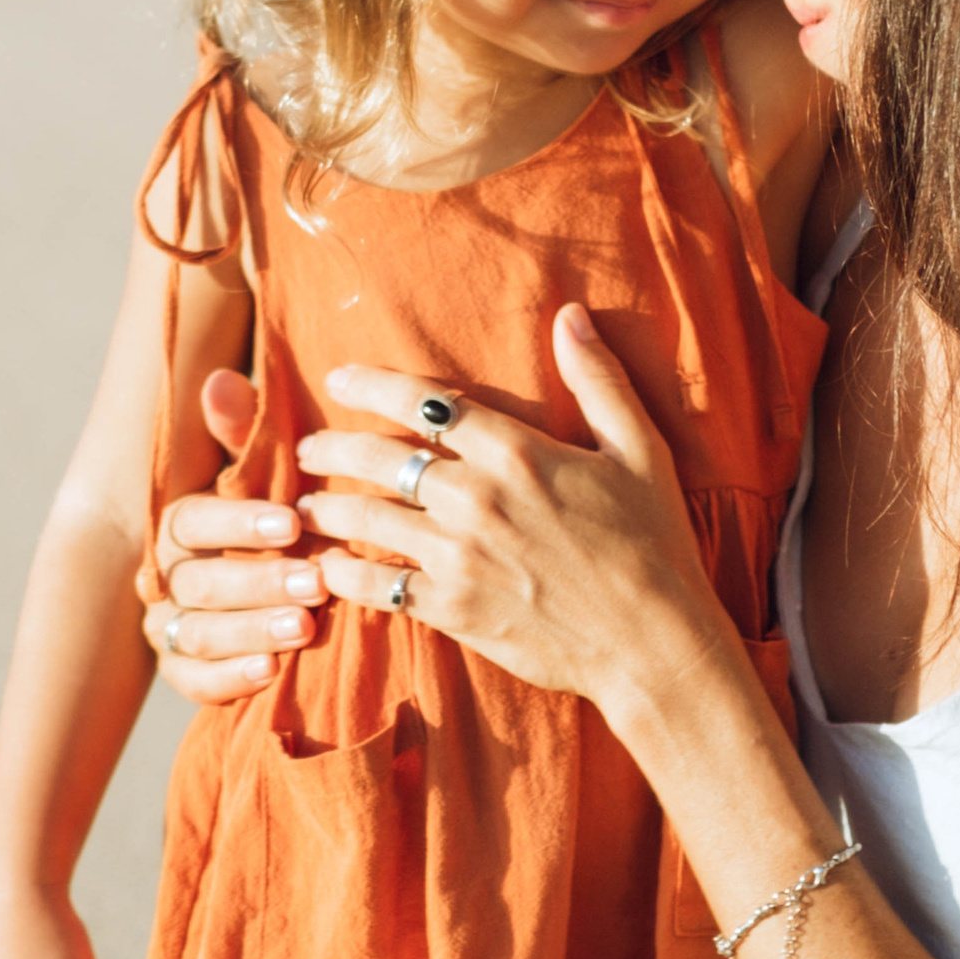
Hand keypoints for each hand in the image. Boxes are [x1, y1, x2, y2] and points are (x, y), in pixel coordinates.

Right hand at [145, 370, 330, 703]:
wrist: (283, 576)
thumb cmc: (278, 512)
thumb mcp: (266, 470)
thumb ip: (244, 433)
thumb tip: (219, 381)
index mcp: (182, 521)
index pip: (192, 520)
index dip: (238, 522)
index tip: (292, 522)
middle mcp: (166, 574)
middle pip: (197, 581)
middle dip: (258, 581)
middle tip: (316, 580)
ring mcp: (171, 626)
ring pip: (195, 633)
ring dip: (250, 629)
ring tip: (304, 626)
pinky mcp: (184, 670)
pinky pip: (193, 682)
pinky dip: (228, 680)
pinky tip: (270, 671)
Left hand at [299, 306, 728, 714]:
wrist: (653, 643)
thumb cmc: (654, 544)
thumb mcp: (639, 450)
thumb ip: (598, 379)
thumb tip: (570, 315)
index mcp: (517, 450)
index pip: (424, 401)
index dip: (371, 385)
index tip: (337, 379)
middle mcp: (476, 496)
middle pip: (378, 457)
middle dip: (330, 448)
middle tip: (307, 449)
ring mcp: (458, 555)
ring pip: (366, 518)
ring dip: (326, 509)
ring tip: (305, 508)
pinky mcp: (451, 609)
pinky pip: (377, 584)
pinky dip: (343, 574)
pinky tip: (326, 569)